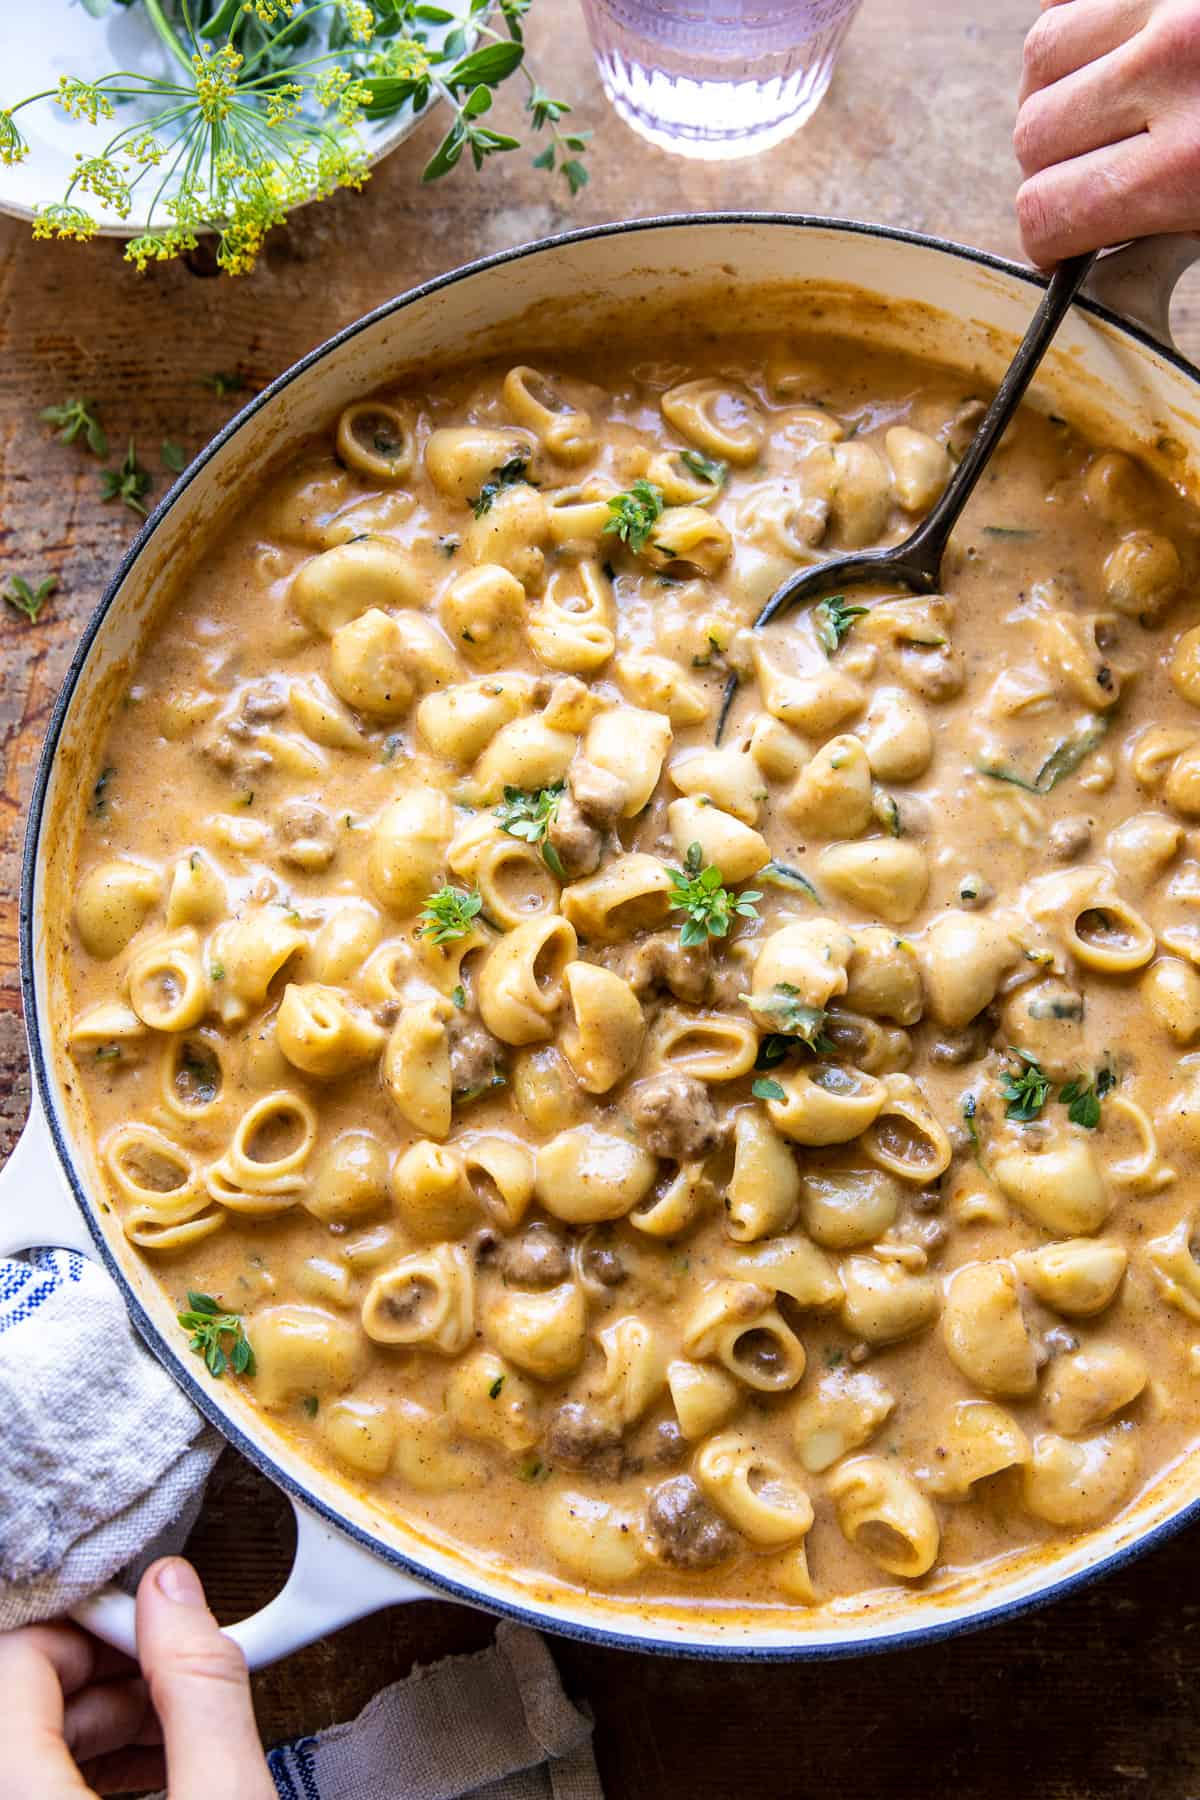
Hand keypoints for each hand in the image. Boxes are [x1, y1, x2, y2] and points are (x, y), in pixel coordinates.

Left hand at [0, 1557, 273, 1797]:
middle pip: (23, 1697)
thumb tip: (175, 1591)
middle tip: (182, 1675)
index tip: (160, 1620)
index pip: (19, 1656)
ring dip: (111, 1719)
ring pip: (31, 1742)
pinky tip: (156, 1770)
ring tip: (181, 1726)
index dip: (101, 1625)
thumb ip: (200, 1688)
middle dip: (112, 1672)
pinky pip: (40, 1784)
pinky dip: (95, 1766)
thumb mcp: (224, 1796)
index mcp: (15, 1792)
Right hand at [1014, 0, 1199, 263]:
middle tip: (1091, 174)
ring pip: (1042, 51)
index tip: (1061, 241)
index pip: (1048, 210)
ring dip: (1055, 87)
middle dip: (1050, 165)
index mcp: (1193, 161)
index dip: (1047, 237)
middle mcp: (1173, 65)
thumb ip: (1162, 234)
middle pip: (1033, 132)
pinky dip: (1076, 20)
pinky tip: (1105, 54)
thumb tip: (1086, 261)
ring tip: (1099, 106)